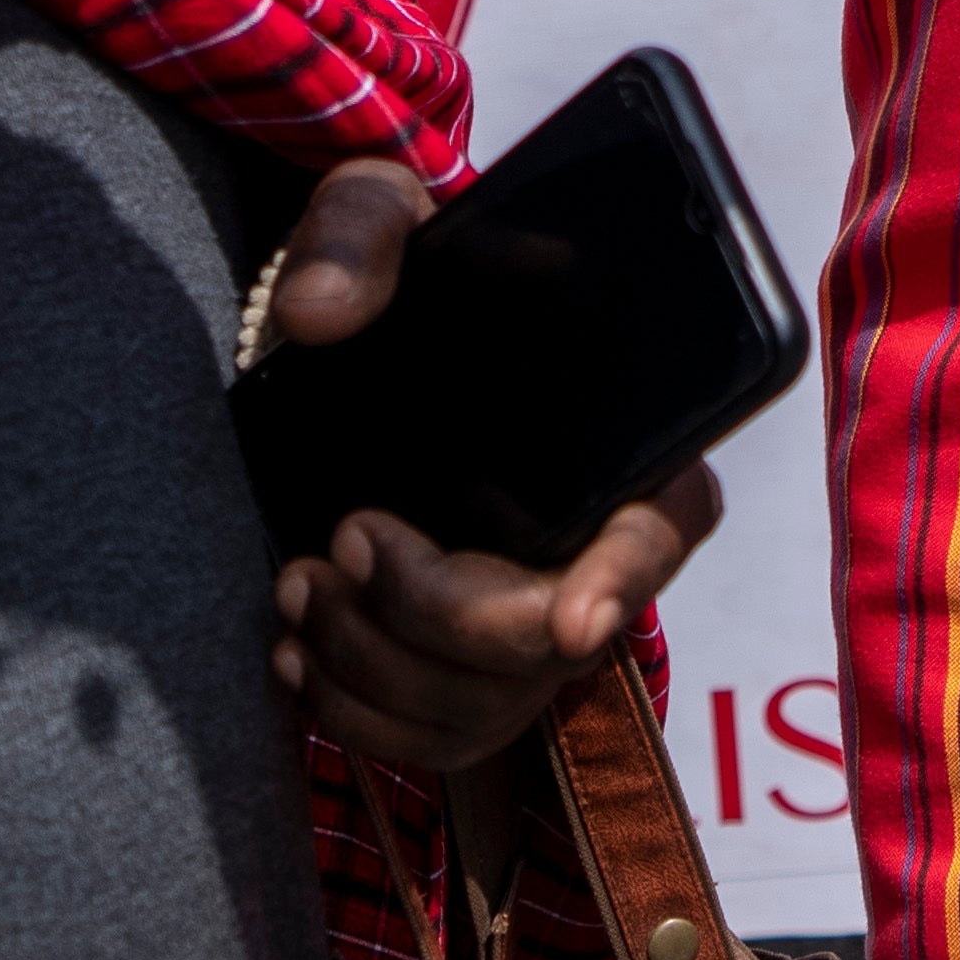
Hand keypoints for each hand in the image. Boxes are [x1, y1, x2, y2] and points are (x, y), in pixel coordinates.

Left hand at [251, 155, 726, 773]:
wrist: (351, 351)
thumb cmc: (396, 277)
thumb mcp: (375, 217)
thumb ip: (355, 238)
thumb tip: (317, 314)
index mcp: (620, 439)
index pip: (661, 525)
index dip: (625, 579)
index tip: (570, 622)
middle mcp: (590, 546)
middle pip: (547, 640)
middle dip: (432, 612)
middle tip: (345, 539)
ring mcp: (528, 620)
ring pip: (481, 707)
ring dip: (371, 662)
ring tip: (299, 584)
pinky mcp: (462, 674)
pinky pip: (429, 742)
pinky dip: (352, 712)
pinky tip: (298, 648)